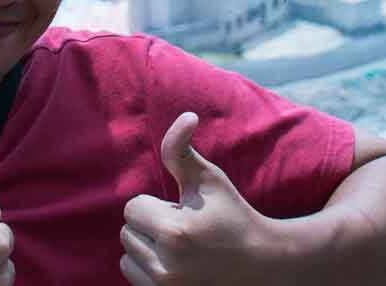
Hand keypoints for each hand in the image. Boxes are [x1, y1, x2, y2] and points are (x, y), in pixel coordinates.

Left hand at [119, 112, 278, 285]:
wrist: (259, 263)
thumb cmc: (232, 215)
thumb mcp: (210, 179)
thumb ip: (183, 150)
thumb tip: (187, 115)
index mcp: (175, 232)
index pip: (133, 207)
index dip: (156, 204)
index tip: (183, 210)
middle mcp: (166, 265)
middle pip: (127, 230)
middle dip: (151, 224)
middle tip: (185, 228)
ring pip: (126, 254)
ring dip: (146, 245)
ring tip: (179, 245)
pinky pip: (131, 274)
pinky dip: (146, 266)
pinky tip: (175, 261)